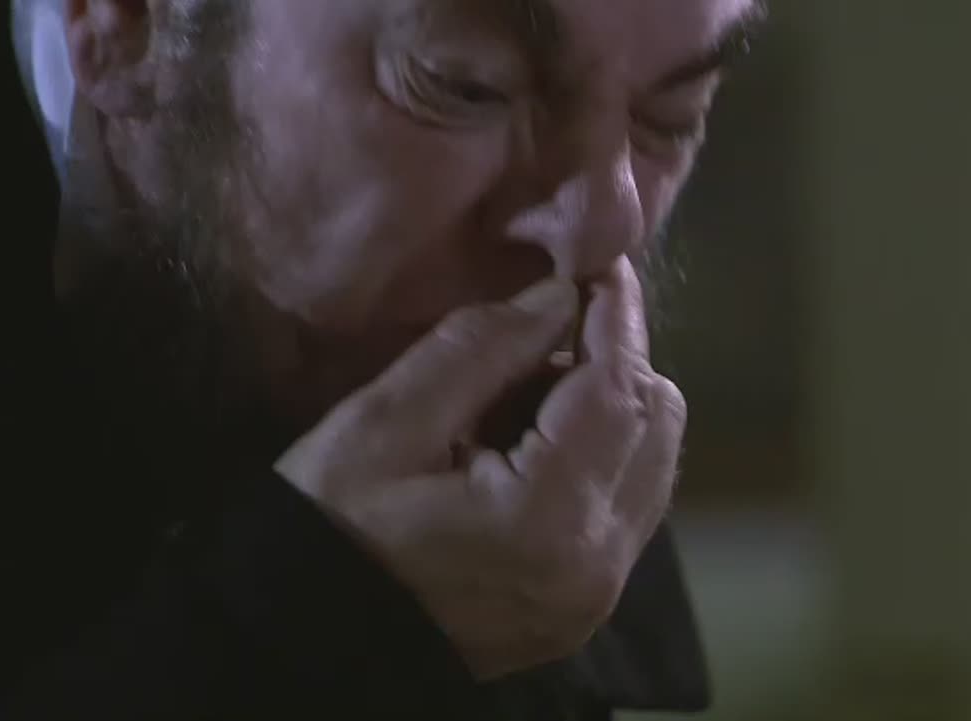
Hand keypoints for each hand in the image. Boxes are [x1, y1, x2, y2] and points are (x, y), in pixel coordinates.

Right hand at [275, 258, 686, 679]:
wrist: (315, 640)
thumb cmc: (331, 529)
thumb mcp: (384, 424)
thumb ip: (478, 350)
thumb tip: (558, 296)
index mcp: (549, 516)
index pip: (618, 389)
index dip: (617, 315)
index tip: (604, 262)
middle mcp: (597, 561)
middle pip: (655, 422)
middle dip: (615, 357)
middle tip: (546, 327)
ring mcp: (598, 590)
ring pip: (652, 461)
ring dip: (613, 404)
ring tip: (531, 388)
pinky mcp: (586, 601)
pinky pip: (629, 502)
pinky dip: (603, 452)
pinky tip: (537, 439)